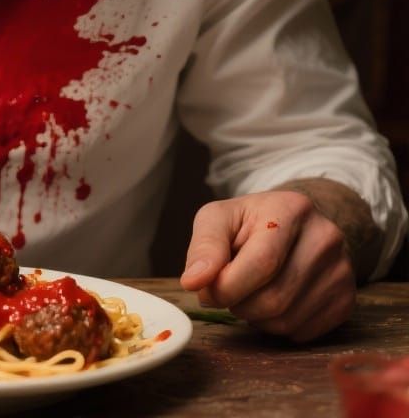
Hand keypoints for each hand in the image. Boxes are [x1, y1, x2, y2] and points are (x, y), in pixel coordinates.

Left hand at [179, 190, 355, 341]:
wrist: (293, 224)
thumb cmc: (249, 222)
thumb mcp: (218, 218)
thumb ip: (204, 246)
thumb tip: (193, 282)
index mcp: (290, 209)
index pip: (262, 262)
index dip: (227, 286)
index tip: (205, 292)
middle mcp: (325, 238)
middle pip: (275, 297)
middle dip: (238, 303)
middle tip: (224, 292)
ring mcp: (342, 271)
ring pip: (287, 319)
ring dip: (254, 317)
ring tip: (246, 294)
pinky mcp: (347, 299)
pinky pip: (303, 332)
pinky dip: (276, 326)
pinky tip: (269, 303)